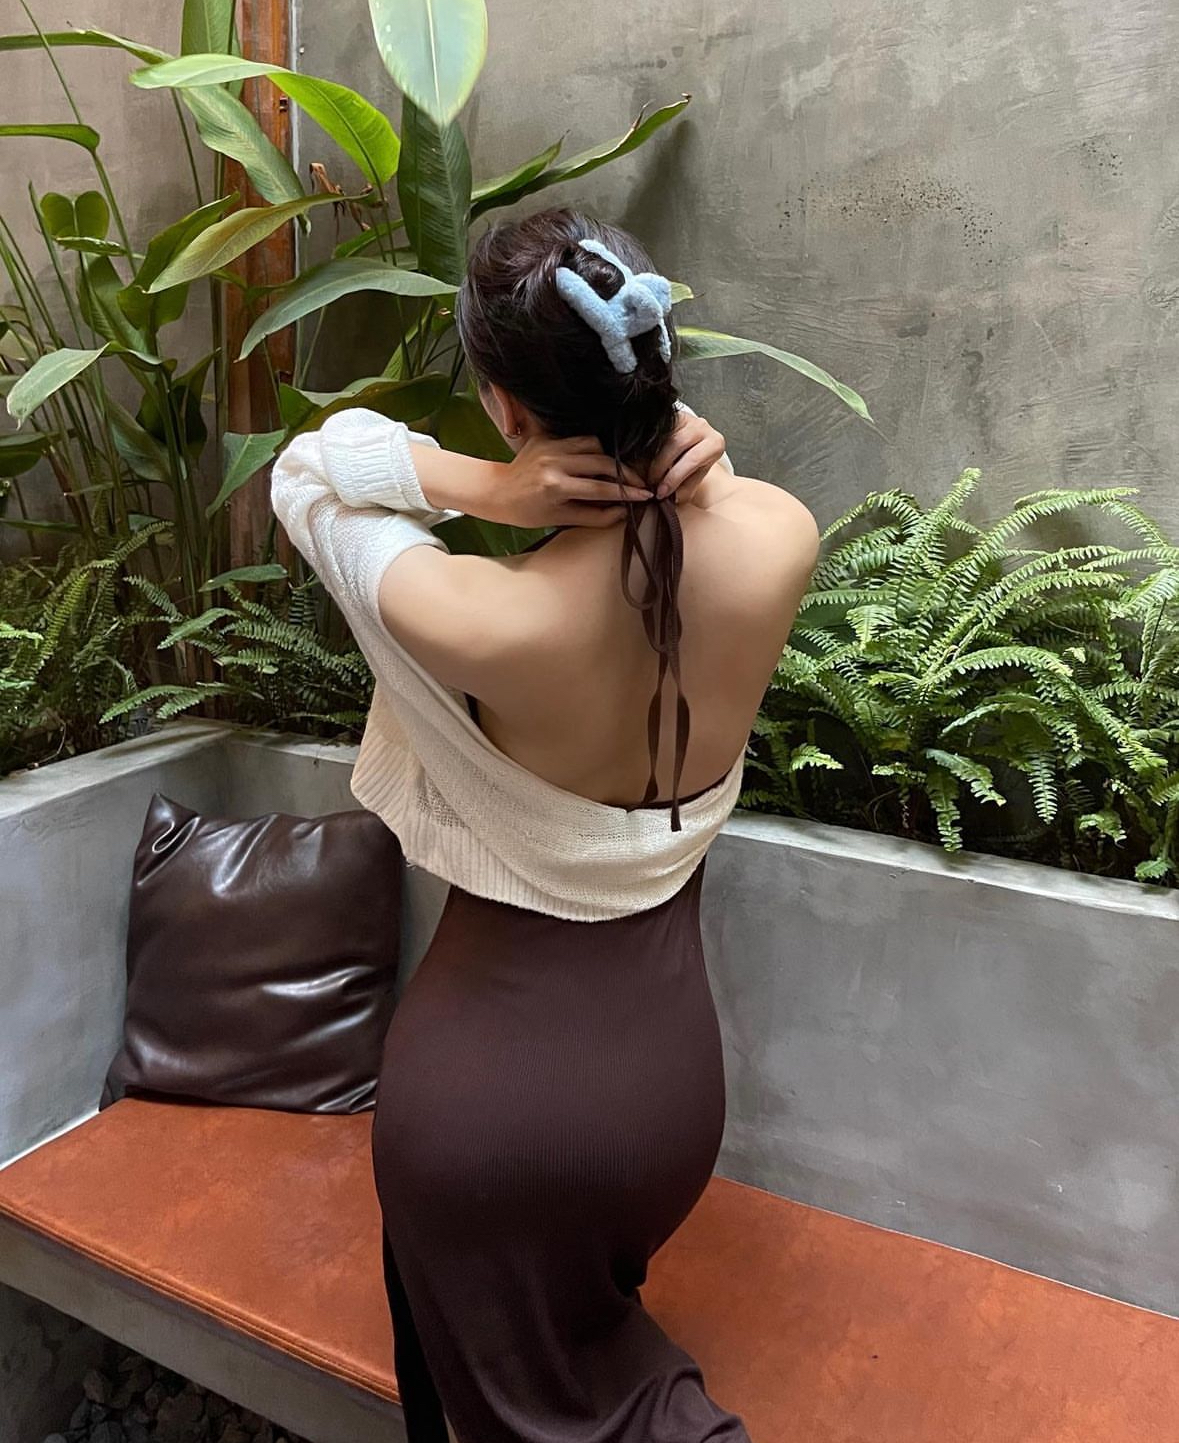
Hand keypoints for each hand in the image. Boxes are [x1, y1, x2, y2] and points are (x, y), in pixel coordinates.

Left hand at [494, 436, 652, 529]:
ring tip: (615, 473)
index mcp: (556, 486)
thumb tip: (622, 513)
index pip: (601, 488)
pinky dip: (590, 449)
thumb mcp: (560, 519)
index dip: (627, 493)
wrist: (497, 492)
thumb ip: (594, 516)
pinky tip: (594, 461)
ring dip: (608, 458)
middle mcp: (554, 462)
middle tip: (639, 483)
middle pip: (602, 462)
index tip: (645, 496)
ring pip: (593, 444)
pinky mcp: (546, 436)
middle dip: (625, 474)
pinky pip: (577, 438)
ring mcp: (550, 446)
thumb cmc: (526, 512)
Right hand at [648, 409, 726, 503]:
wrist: (696, 442)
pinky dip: (647, 445)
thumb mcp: (695, 477)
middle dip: (660, 467)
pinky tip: (641, 459)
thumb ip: (686, 488)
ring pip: (664, 435)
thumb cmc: (696, 463)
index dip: (674, 478)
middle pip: (676, 444)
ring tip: (645, 473)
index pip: (693, 460)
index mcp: (714, 444)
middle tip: (650, 483)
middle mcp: (702, 427)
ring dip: (651, 456)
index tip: (661, 492)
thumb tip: (671, 499)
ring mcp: (686, 417)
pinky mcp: (671, 414)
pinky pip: (656, 429)